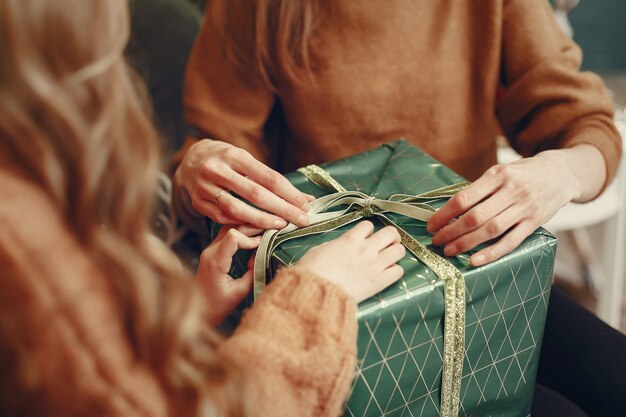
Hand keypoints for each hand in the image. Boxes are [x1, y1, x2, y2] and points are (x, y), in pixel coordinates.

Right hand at [175, 139, 313, 228]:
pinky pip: (223, 218)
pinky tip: (256, 227)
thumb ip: (271, 179)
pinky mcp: (197, 202)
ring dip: (262, 220)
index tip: (306, 205)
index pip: (268, 177)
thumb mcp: (246, 160)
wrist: (190, 159)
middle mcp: (217, 170)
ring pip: (237, 209)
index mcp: (234, 155)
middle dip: (282, 209)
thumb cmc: (227, 160)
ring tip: (281, 226)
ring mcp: (204, 187)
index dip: (289, 193)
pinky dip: (241, 223)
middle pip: (255, 194)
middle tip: (302, 220)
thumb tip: (305, 199)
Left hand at [196, 225, 261, 325]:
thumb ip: (253, 273)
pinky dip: (241, 232)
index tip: (262, 245)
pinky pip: (227, 234)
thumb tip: (262, 255)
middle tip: (272, 229)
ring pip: (229, 228)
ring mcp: (209, 250)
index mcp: (215, 261)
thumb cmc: (217, 306)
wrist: (198, 311)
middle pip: (232, 228)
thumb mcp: (239, 292)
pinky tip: (254, 235)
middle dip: (253, 228)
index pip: (233, 236)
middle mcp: (210, 251)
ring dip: (247, 227)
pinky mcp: (212, 251)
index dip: (250, 238)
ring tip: (265, 229)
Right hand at [297, 221, 405, 302]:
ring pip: (399, 250)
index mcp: (350, 239)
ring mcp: (375, 265)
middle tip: (386, 243)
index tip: (366, 237)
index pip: (369, 225)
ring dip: (395, 252)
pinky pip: (398, 271)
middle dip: (390, 237)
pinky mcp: (380, 281)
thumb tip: (340, 246)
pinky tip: (387, 273)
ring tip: (389, 258)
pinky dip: (395, 271)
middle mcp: (366, 249)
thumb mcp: (319, 250)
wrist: (318, 293)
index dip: (368, 231)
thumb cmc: (313, 272)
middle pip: (391, 233)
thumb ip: (335, 245)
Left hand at [427, 149, 586, 265]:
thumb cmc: (522, 174)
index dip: (444, 214)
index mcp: (498, 175)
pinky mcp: (534, 223)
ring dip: (466, 243)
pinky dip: (491, 253)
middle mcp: (512, 191)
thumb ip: (480, 189)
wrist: (561, 173)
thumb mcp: (500, 172)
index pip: (464, 198)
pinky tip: (475, 260)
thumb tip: (449, 210)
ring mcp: (524, 208)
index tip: (431, 224)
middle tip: (436, 240)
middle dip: (451, 231)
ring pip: (491, 230)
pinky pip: (510, 242)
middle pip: (475, 216)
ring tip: (449, 250)